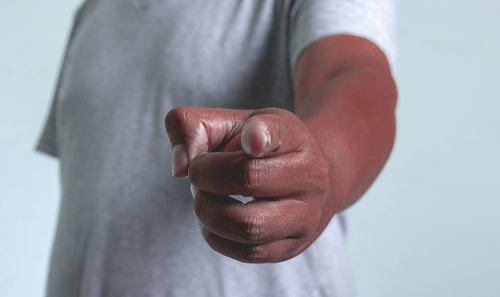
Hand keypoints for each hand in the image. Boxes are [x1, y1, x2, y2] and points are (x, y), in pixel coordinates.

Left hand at [165, 106, 331, 262]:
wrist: (307, 180)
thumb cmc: (261, 149)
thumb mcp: (233, 123)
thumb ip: (193, 127)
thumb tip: (179, 167)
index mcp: (293, 137)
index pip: (277, 133)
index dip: (260, 135)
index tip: (251, 139)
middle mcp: (309, 176)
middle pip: (248, 179)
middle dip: (205, 177)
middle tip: (198, 173)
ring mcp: (306, 216)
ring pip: (247, 226)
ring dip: (208, 212)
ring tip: (205, 196)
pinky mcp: (293, 247)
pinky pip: (246, 252)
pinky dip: (215, 236)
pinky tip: (214, 218)